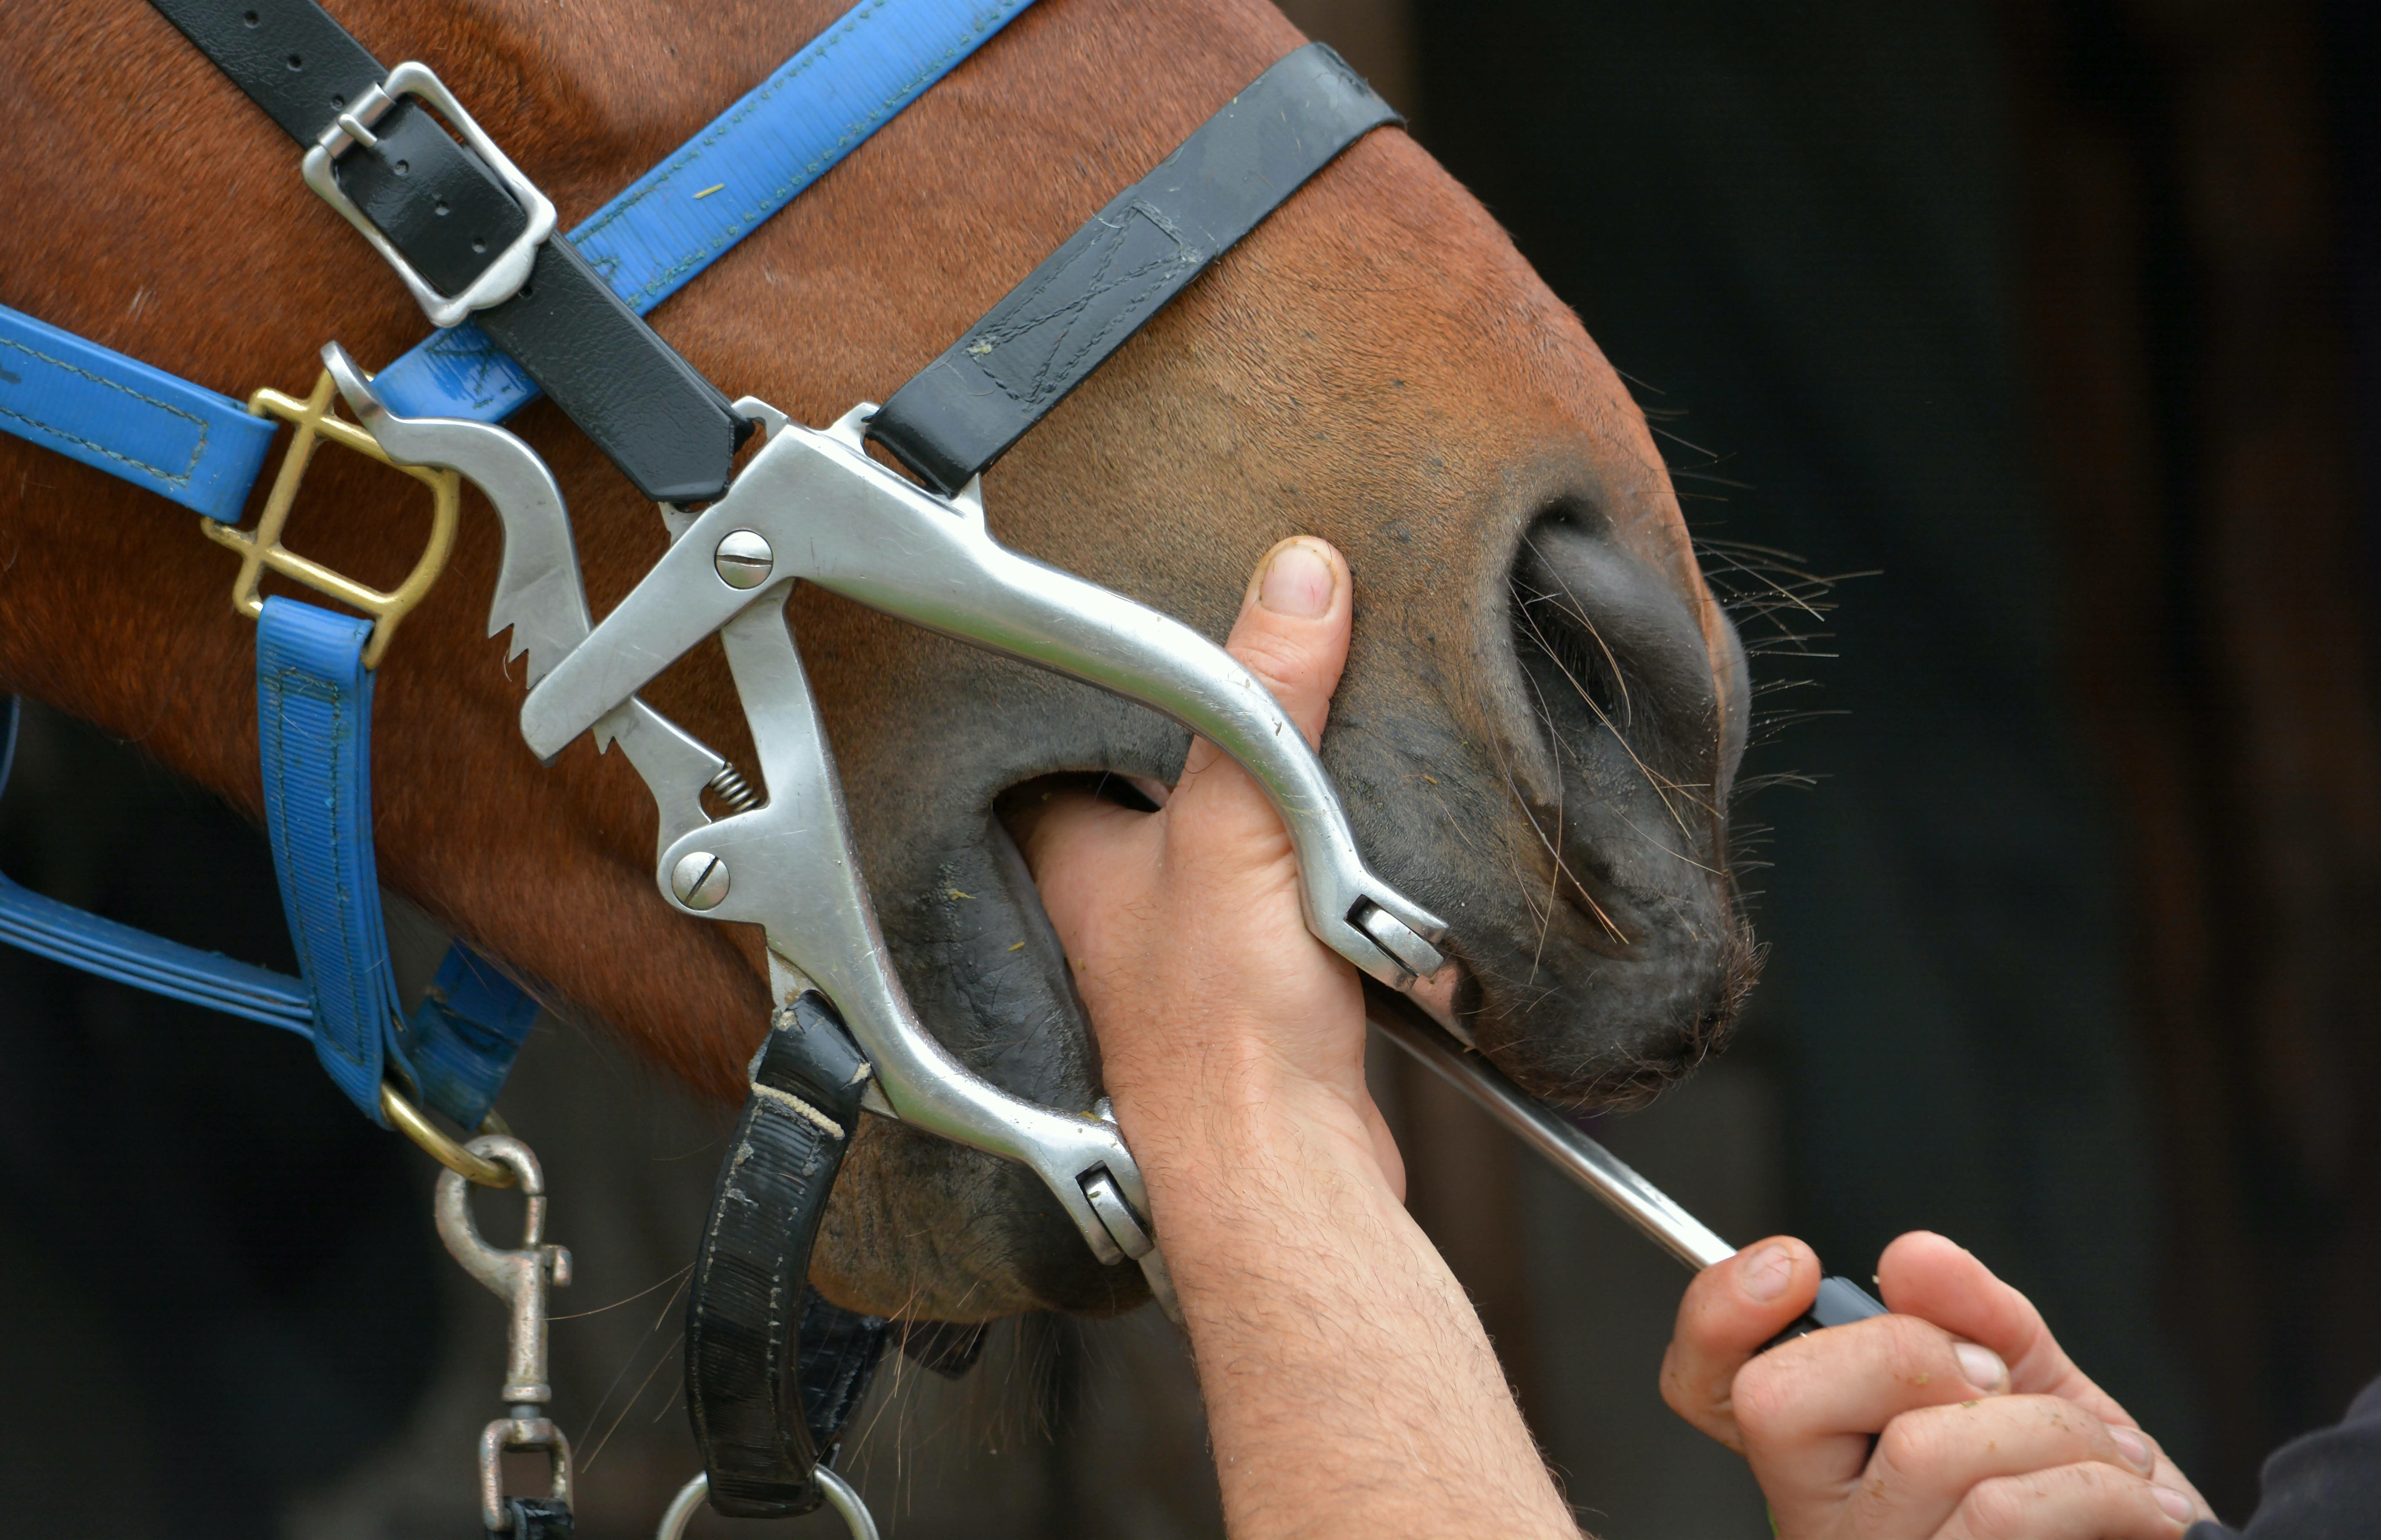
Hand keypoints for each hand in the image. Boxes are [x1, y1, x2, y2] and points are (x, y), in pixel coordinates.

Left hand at [1017, 534, 1397, 1197]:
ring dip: (1268, 810)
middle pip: (1148, 784)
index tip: (1139, 614)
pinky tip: (1350, 856)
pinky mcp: (1252, 996)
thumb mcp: (1246, 822)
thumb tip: (1299, 574)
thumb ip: (1268, 695)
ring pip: (1219, 843)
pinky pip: (1280, 903)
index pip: (1058, 733)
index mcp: (1071, 857)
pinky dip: (1315, 877)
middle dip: (1199, 733)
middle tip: (1253, 664)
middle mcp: (1110, 906)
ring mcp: (1179, 954)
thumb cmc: (1224, 1033)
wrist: (1288, 1172)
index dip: (1094, 671)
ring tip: (1315, 745)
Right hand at [1662, 1231, 2213, 1537]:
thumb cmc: (2084, 1486)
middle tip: (1997, 1379)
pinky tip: (2138, 1506)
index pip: (1705, 1382)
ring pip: (1920, 1450)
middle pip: (1779, 1398)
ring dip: (2051, 1429)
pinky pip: (2003, 1512)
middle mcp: (1820, 1519)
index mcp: (1821, 1451)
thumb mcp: (2032, 1381)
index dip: (1718, 1313)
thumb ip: (1975, 1312)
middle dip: (1912, 1353)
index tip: (1799, 1263)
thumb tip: (1914, 1259)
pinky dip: (2098, 1487)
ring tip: (2111, 1457)